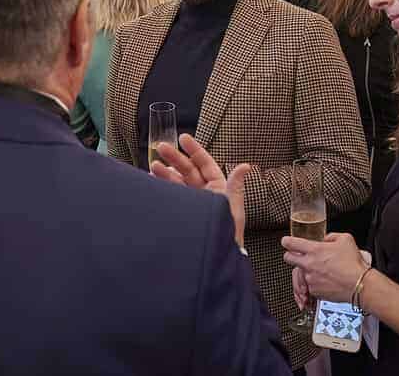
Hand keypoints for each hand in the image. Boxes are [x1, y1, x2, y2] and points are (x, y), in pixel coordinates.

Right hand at [151, 133, 250, 247]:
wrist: (215, 259)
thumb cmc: (228, 235)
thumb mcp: (233, 209)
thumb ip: (235, 187)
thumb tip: (246, 165)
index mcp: (218, 187)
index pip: (204, 164)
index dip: (194, 150)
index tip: (183, 138)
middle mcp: (203, 192)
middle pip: (187, 170)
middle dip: (175, 158)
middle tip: (161, 147)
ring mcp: (191, 202)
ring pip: (176, 181)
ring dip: (165, 172)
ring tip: (154, 165)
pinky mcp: (180, 212)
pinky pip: (170, 196)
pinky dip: (161, 187)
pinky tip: (152, 180)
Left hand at [282, 232, 367, 302]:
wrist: (359, 285)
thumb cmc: (353, 264)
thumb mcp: (345, 240)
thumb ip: (331, 237)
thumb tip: (326, 240)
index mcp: (315, 250)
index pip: (291, 243)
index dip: (287, 241)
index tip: (286, 241)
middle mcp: (309, 264)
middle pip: (288, 259)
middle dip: (290, 256)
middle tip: (295, 255)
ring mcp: (310, 279)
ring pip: (300, 273)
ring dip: (306, 271)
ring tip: (320, 271)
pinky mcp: (314, 291)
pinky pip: (309, 285)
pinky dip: (314, 283)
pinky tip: (325, 281)